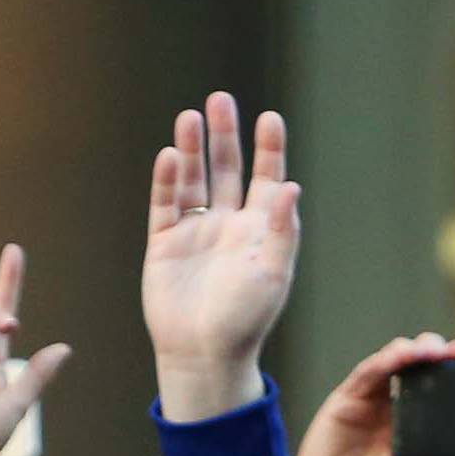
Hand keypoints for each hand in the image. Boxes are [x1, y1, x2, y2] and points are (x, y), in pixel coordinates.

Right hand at [144, 93, 302, 422]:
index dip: (268, 148)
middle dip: (224, 135)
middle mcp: (227, 224)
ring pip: (193, 180)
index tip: (269, 119)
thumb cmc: (244, 321)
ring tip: (189, 117)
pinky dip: (166, 181)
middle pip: (226, 168)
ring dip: (191, 149)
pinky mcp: (164, 246)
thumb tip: (290, 186)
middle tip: (219, 99)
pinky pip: (165, 205)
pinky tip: (169, 156)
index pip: (266, 177)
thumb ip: (283, 230)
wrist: (202, 355)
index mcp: (259, 229)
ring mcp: (195, 232)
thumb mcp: (273, 275)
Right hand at [296, 335, 454, 455]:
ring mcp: (378, 399)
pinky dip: (388, 359)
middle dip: (448, 353)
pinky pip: (371, 370)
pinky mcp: (351, 396)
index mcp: (428, 427)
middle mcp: (406, 407)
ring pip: (403, 360)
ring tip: (433, 351)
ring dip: (420, 348)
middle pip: (431, 367)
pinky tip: (401, 355)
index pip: (453, 391)